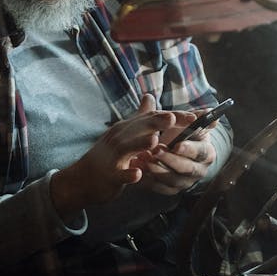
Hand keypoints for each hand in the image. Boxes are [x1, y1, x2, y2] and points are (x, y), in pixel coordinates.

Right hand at [51, 94, 176, 215]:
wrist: (82, 179)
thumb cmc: (107, 155)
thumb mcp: (123, 133)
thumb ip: (140, 116)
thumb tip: (149, 96)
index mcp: (127, 129)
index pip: (152, 118)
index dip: (172, 116)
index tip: (194, 116)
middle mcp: (120, 139)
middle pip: (140, 128)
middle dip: (157, 123)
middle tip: (174, 119)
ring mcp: (113, 157)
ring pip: (127, 148)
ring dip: (140, 144)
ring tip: (155, 141)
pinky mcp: (109, 175)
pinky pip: (119, 174)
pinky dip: (128, 174)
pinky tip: (138, 174)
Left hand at [140, 113, 218, 194]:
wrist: (170, 149)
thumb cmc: (180, 134)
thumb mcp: (186, 123)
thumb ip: (194, 116)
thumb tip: (209, 110)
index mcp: (206, 153)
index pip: (200, 152)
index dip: (189, 149)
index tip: (176, 145)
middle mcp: (199, 170)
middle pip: (187, 168)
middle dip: (170, 160)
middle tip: (155, 151)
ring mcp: (185, 182)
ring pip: (172, 180)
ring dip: (157, 170)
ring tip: (143, 158)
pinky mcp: (171, 190)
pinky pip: (160, 188)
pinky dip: (148, 180)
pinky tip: (138, 170)